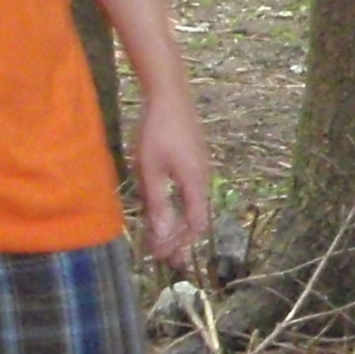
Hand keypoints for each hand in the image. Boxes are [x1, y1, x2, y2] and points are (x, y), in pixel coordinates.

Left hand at [131, 89, 213, 268]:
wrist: (170, 93)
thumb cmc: (157, 132)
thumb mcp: (151, 171)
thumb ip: (157, 205)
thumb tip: (164, 237)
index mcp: (195, 184)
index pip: (196, 225)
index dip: (183, 245)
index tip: (169, 261)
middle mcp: (203, 178)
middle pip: (197, 217)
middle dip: (182, 239)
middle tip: (166, 257)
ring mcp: (200, 166)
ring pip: (193, 203)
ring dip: (179, 222)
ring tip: (164, 237)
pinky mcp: (194, 157)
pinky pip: (190, 190)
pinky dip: (179, 205)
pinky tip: (166, 206)